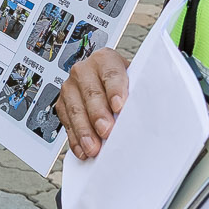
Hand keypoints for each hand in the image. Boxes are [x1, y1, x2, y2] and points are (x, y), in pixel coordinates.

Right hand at [54, 45, 131, 161]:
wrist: (110, 86)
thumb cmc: (125, 85)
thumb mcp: (135, 81)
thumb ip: (139, 92)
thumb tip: (146, 111)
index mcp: (105, 59)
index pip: (111, 73)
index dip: (116, 91)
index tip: (120, 107)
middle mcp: (84, 70)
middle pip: (91, 93)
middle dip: (98, 114)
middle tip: (106, 131)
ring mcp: (70, 87)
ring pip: (75, 109)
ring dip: (84, 131)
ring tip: (93, 147)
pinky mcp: (62, 104)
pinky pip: (66, 122)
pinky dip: (74, 139)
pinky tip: (82, 149)